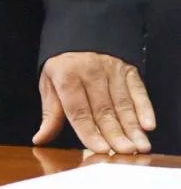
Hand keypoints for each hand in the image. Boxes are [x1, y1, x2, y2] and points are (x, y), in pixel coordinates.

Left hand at [33, 51, 154, 153]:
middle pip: (103, 109)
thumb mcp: (50, 85)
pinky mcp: (127, 70)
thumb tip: (40, 139)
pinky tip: (148, 125)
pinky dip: (145, 108)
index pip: (78, 110)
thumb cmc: (64, 68)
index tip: (99, 149)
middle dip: (115, 133)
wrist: (80, 35)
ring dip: (132, 127)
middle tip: (124, 153)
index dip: (89, 131)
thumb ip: (50, 115)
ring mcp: (111, 70)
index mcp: (67, 76)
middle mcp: (90, 72)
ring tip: (139, 147)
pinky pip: (138, 90)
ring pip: (122, 103)